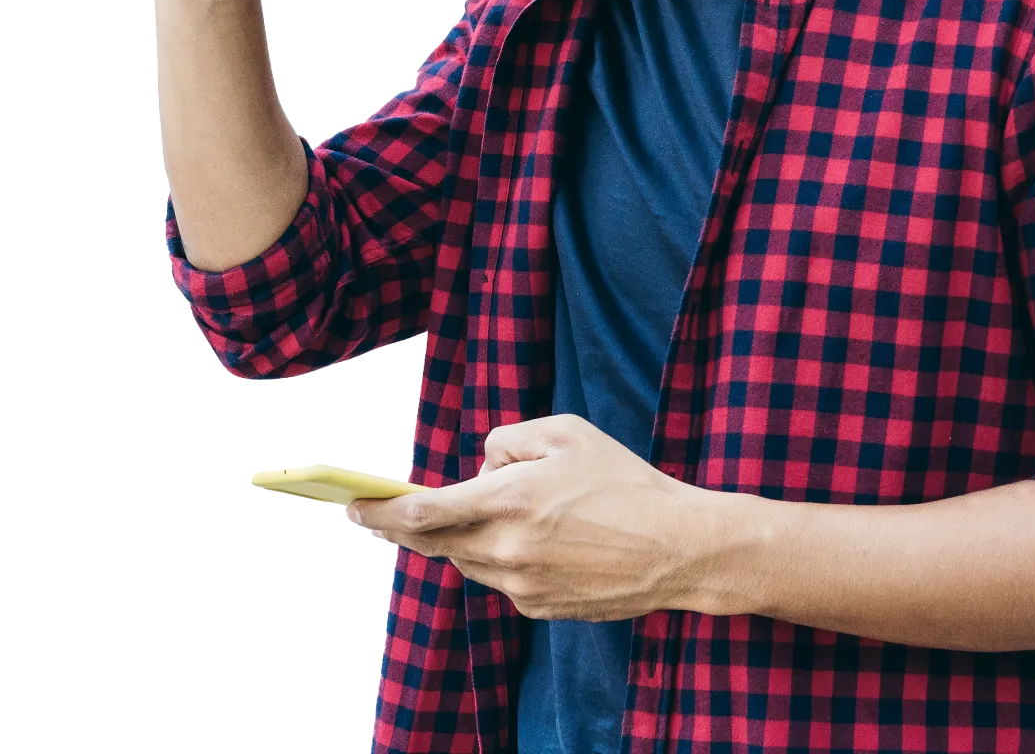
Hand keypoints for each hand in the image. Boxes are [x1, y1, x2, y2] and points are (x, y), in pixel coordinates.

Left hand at [348, 415, 706, 621]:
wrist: (674, 548)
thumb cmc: (623, 481)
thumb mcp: (567, 433)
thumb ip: (510, 439)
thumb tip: (481, 465)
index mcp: (510, 500)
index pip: (424, 511)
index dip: (380, 509)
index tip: (354, 502)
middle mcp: (506, 549)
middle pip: (432, 542)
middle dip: (399, 526)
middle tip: (375, 512)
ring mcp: (519, 585)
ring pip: (465, 560)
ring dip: (460, 537)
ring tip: (486, 512)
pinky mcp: (537, 607)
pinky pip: (499, 578)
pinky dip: (499, 556)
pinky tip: (538, 539)